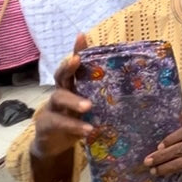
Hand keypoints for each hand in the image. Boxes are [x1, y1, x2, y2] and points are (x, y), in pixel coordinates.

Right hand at [32, 35, 93, 161]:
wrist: (54, 146)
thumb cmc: (76, 120)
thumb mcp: (90, 107)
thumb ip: (104, 96)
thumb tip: (135, 85)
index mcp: (72, 86)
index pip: (74, 65)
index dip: (77, 50)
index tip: (82, 36)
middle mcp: (60, 93)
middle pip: (61, 75)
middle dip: (68, 67)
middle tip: (77, 60)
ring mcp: (51, 108)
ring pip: (59, 98)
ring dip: (74, 101)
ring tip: (88, 106)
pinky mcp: (47, 125)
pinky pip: (60, 123)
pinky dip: (74, 126)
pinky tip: (88, 130)